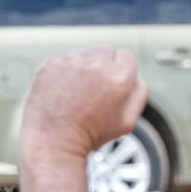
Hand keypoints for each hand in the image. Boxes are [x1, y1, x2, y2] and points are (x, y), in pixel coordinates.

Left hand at [21, 46, 147, 158]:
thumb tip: (136, 76)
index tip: (113, 83)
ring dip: (84, 66)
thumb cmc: (90, 134)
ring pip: (84, 53)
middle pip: (106, 50)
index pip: (127, 56)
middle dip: (104, 65)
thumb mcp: (129, 121)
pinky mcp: (50, 64)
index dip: (122, 71)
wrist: (53, 141)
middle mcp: (96, 66)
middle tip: (96, 87)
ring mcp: (71, 63)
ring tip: (78, 89)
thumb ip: (140, 93)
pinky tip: (63, 89)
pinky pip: (63, 59)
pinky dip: (64, 71)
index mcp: (119, 78)